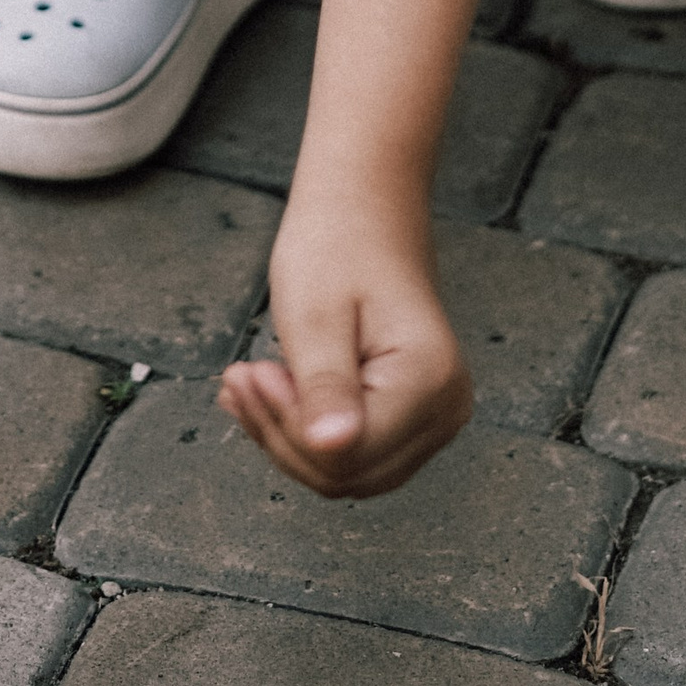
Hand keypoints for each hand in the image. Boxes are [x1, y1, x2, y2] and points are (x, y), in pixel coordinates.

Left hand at [217, 208, 472, 498]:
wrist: (364, 212)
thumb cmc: (338, 247)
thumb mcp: (316, 314)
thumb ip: (325, 387)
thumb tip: (331, 451)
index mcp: (429, 381)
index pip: (347, 454)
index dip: (287, 426)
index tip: (248, 370)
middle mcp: (446, 410)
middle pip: (347, 473)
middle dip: (282, 434)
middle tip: (239, 375)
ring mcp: (435, 418)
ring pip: (347, 472)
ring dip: (287, 435)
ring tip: (246, 382)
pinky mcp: (414, 418)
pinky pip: (353, 452)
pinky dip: (304, 430)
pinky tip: (269, 393)